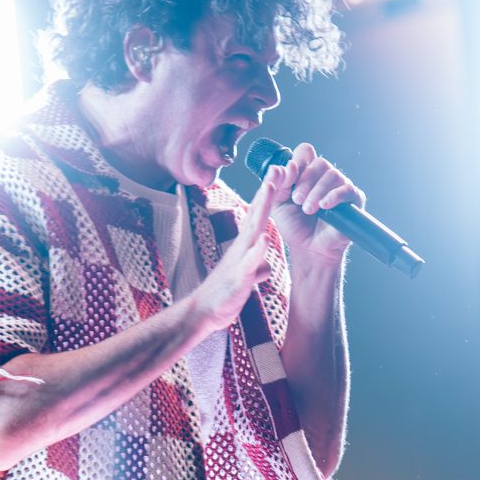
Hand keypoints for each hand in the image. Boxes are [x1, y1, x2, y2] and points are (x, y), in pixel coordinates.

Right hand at [192, 176, 277, 331]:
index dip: (267, 196)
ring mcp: (239, 261)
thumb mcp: (245, 278)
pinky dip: (256, 250)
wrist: (202, 312)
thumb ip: (256, 268)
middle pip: (256, 216)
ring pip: (253, 231)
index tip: (277, 174)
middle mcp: (241, 249)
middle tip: (276, 168)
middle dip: (267, 192)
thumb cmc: (224, 294)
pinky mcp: (238, 278)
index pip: (257, 217)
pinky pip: (249, 262)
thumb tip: (264, 266)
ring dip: (262, 209)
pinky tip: (263, 240)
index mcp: (244, 247)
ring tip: (270, 189)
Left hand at [265, 143, 365, 262]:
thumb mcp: (277, 204)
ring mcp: (340, 186)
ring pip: (332, 175)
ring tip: (308, 209)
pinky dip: (333, 196)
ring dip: (316, 192)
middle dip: (305, 181)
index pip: (305, 152)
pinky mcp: (353, 199)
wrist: (308, 249)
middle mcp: (324, 176)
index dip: (298, 161)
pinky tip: (324, 206)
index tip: (289, 178)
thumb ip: (277, 184)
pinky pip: (346, 189)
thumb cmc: (294, 226)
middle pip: (319, 162)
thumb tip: (279, 166)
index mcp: (306, 173)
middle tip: (296, 200)